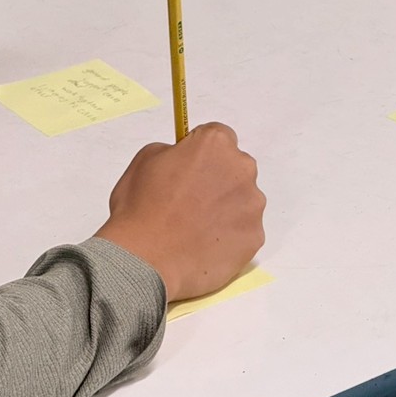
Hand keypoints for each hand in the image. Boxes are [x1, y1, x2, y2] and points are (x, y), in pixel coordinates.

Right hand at [95, 122, 264, 301]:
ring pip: (242, 200)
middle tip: (189, 200)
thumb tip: (184, 159)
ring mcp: (252, 205)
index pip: (218, 136)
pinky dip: (228, 236)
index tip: (189, 166)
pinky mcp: (254, 237)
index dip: (201, 151)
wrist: (145, 260)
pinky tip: (203, 244)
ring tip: (194, 227)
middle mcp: (241, 169)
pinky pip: (244, 231)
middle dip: (216, 179)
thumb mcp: (145, 159)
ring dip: (224, 208)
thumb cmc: (140, 209)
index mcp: (215, 144)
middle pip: (234, 167)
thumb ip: (174, 151)